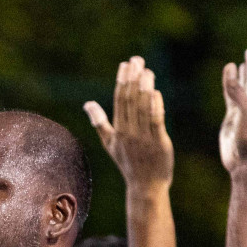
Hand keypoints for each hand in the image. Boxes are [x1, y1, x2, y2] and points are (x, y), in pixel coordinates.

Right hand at [84, 56, 173, 191]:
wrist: (145, 186)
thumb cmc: (128, 163)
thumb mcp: (110, 143)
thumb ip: (99, 122)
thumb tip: (87, 104)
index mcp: (118, 131)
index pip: (119, 101)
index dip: (122, 81)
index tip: (125, 64)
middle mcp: (129, 133)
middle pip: (130, 100)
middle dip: (133, 78)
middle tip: (137, 60)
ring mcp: (144, 138)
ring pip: (143, 108)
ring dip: (145, 88)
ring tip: (147, 70)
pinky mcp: (159, 143)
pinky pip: (156, 121)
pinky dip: (155, 106)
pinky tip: (156, 92)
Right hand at [219, 42, 246, 173]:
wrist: (245, 161)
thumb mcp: (245, 111)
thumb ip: (236, 91)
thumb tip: (230, 68)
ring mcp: (242, 110)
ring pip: (243, 87)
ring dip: (243, 74)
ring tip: (241, 62)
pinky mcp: (232, 118)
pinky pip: (231, 97)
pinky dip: (229, 86)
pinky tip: (227, 80)